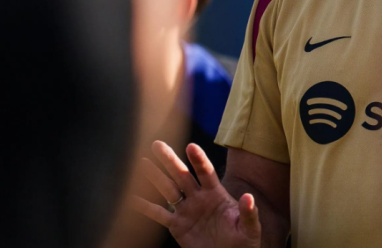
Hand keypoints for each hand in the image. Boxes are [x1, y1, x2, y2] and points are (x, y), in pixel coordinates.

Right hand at [132, 141, 260, 247]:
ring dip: (154, 177)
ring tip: (140, 163)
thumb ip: (249, 213)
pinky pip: (159, 214)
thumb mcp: (250, 228)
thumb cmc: (243, 242)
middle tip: (156, 144)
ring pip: (168, 190)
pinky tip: (132, 198)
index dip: (199, 160)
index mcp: (217, 194)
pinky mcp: (178, 226)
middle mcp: (199, 198)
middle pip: (182, 175)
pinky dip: (145, 207)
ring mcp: (187, 211)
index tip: (191, 146)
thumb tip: (248, 197)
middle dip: (170, 160)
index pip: (206, 173)